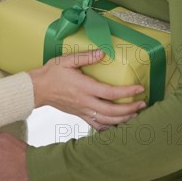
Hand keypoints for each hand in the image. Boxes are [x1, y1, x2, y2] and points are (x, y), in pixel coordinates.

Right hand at [29, 49, 145, 129]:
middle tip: (143, 103)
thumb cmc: (52, 73)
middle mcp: (85, 102)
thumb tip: (102, 53)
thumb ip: (85, 56)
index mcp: (84, 88)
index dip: (127, 92)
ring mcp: (83, 111)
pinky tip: (118, 124)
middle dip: (131, 109)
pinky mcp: (80, 115)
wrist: (38, 89)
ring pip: (107, 121)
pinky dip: (110, 127)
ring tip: (136, 114)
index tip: (140, 88)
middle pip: (113, 111)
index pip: (110, 93)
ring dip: (124, 119)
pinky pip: (98, 126)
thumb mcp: (67, 60)